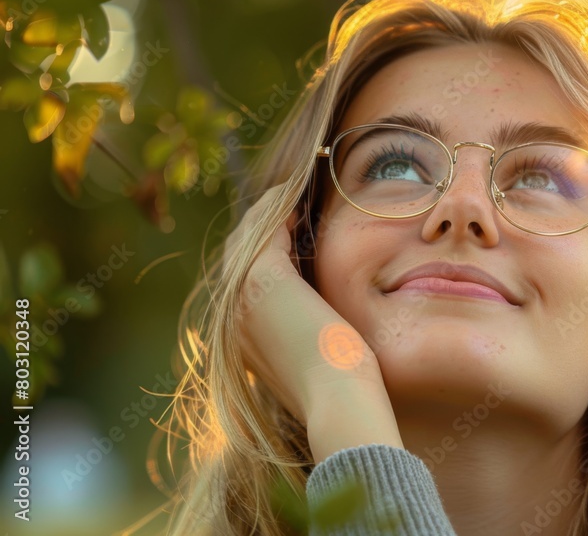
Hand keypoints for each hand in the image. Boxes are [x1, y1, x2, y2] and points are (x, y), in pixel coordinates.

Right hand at [223, 185, 403, 460]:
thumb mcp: (313, 356)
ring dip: (268, 215)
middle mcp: (233, 316)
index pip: (243, 280)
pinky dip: (278, 211)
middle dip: (260, 228)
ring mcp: (243, 297)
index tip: (287, 233)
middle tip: (288, 207)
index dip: (262, 252)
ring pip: (247, 238)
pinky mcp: (263, 280)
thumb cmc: (340, 386)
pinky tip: (297, 203)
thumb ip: (304, 332)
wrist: (339, 401)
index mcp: (242, 337)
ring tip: (292, 199)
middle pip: (238, 254)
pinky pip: (265, 229)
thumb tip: (319, 315)